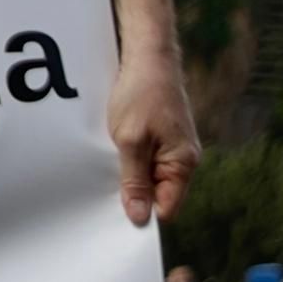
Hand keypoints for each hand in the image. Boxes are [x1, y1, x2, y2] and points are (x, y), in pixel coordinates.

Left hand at [105, 0, 199, 227]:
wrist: (147, 58)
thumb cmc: (141, 96)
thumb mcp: (130, 141)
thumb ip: (134, 180)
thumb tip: (140, 217)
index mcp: (183, 164)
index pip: (167, 208)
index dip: (143, 215)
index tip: (114, 222)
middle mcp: (183, 161)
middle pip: (158, 196)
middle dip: (132, 199)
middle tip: (99, 202)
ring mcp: (172, 150)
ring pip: (148, 179)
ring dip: (127, 180)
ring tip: (101, 177)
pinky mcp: (160, 139)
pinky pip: (144, 163)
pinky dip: (127, 164)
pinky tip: (107, 161)